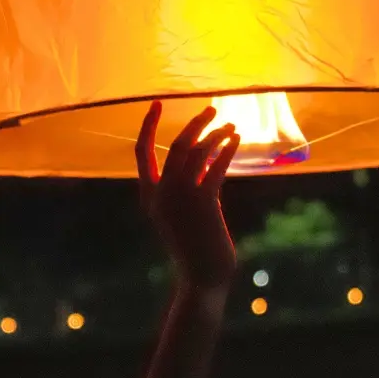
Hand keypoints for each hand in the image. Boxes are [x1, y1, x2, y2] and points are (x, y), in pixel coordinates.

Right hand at [136, 102, 239, 293]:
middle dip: (195, 123)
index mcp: (149, 195)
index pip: (141, 151)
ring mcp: (181, 197)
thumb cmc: (193, 246)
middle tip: (212, 110)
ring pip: (198, 152)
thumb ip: (182, 188)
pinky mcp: (203, 202)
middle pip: (177, 145)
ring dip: (216, 134)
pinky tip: (237, 140)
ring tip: (231, 126)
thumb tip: (201, 157)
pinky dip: (227, 150)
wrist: (202, 274)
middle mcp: (161, 193)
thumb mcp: (178, 214)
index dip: (148, 125)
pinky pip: (216, 166)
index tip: (156, 103)